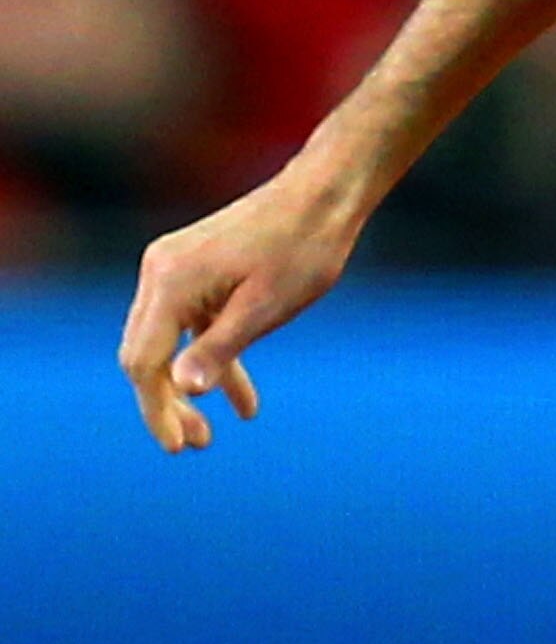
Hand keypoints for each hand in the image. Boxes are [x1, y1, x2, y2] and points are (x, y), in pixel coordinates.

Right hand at [118, 159, 370, 448]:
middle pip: (145, 354)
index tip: (179, 447)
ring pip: (167, 344)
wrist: (325, 196)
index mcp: (170, 281)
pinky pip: (193, 327)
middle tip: (197, 445)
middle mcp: (161, 272)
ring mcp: (176, 270)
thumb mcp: (265, 309)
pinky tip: (242, 403)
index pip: (143, 361)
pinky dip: (212, 361)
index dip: (157, 409)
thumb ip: (220, 349)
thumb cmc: (302, 250)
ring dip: (188, 388)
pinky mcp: (197, 272)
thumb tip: (183, 390)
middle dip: (167, 404)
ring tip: (211, 435)